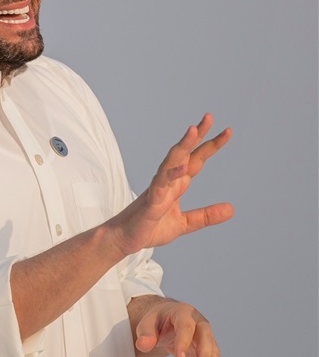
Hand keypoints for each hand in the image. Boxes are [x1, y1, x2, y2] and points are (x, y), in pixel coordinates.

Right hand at [111, 113, 232, 256]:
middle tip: (209, 116)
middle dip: (197, 135)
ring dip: (182, 146)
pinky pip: (160, 185)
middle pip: (184, 153)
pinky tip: (183, 168)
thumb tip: (231, 209)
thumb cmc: (149, 229)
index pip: (196, 160)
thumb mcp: (184, 224)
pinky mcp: (150, 202)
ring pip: (170, 162)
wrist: (124, 239)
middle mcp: (167, 182)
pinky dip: (171, 175)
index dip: (210, 145)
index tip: (227, 131)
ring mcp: (158, 189)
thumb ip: (206, 216)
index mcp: (177, 185)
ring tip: (193, 130)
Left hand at [135, 299, 232, 356]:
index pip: (185, 327)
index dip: (183, 343)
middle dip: (205, 354)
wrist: (166, 319)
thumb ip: (145, 334)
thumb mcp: (147, 323)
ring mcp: (205, 336)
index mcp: (183, 312)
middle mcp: (198, 323)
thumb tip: (143, 345)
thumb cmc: (156, 321)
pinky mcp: (207, 349)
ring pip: (212, 350)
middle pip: (204, 337)